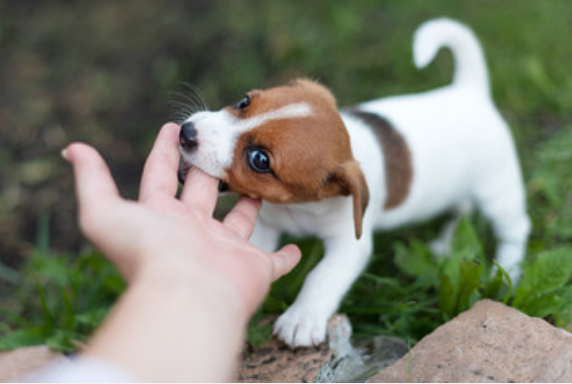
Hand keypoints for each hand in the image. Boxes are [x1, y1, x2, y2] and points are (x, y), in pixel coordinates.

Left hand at [63, 122, 300, 313]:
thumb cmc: (149, 255)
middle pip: (202, 192)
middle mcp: (193, 232)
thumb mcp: (105, 213)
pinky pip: (276, 261)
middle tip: (220, 141)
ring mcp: (226, 251)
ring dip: (247, 202)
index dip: (164, 151)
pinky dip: (287, 257)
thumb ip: (91, 180)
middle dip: (209, 166)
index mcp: (162, 217)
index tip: (174, 128)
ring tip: (254, 179)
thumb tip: (71, 148)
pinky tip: (296, 248)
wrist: (188, 298)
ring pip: (240, 221)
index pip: (161, 176)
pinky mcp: (255, 268)